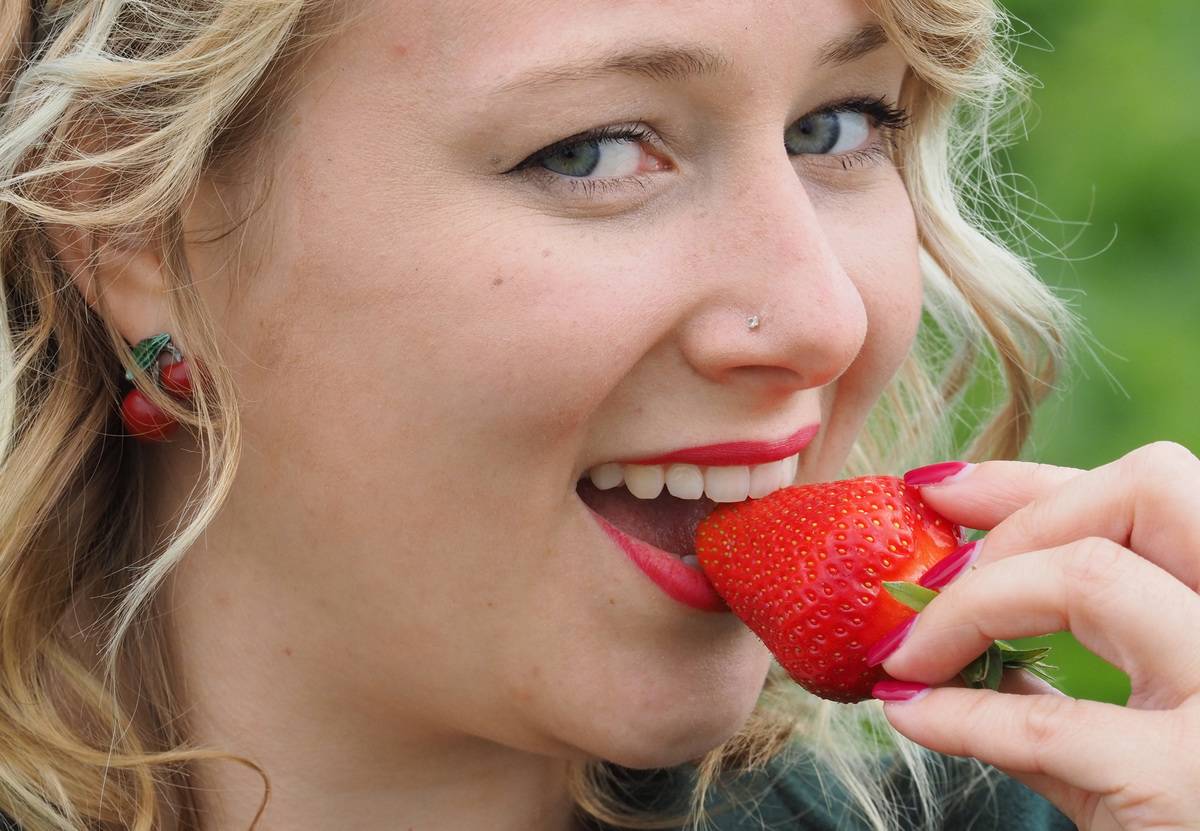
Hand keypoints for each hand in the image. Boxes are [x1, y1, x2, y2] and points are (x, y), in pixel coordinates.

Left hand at [874, 442, 1199, 830]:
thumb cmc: (1175, 824)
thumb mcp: (1133, 741)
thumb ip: (1052, 683)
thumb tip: (948, 630)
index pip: (1150, 494)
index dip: (1031, 480)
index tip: (936, 490)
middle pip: (1147, 492)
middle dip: (1017, 521)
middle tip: (938, 576)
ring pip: (1090, 576)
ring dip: (970, 605)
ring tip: (910, 651)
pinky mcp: (1183, 783)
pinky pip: (1043, 720)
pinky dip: (957, 714)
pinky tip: (911, 715)